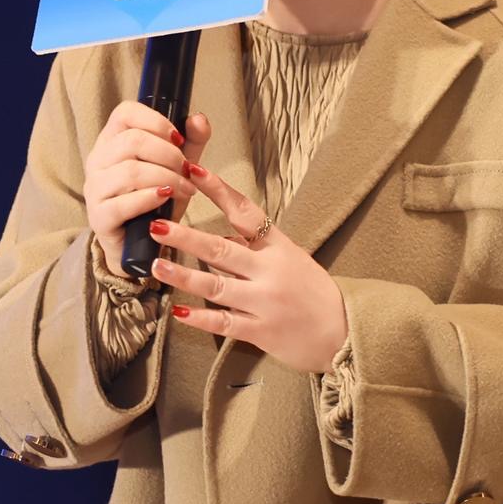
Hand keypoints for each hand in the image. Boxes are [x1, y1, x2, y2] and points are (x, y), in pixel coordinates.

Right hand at [85, 103, 212, 277]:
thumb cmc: (156, 201)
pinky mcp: (99, 217)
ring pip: (129, 171)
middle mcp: (97, 160)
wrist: (142, 245)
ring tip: (185, 188)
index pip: (125, 113)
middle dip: (168, 154)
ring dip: (166, 178)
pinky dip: (150, 198)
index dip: (156, 121)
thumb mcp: (177, 168)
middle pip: (131, 140)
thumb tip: (199, 119)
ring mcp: (94, 189)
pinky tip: (166, 198)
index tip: (179, 139)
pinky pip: (123, 203)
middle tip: (187, 169)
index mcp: (112, 141)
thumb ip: (191, 143)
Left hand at [152, 160, 349, 374]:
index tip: (194, 170)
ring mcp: (264, 301)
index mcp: (279, 247)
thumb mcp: (293, 260)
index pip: (246, 212)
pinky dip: (200, 319)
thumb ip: (257, 248)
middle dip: (186, 237)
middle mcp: (270, 271)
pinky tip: (177, 313)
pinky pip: (224, 323)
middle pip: (221, 249)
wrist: (345, 333)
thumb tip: (218, 239)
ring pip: (217, 286)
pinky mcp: (260, 330)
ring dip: (184, 276)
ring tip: (156, 266)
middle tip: (157, 225)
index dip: (218, 190)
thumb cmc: (316, 294)